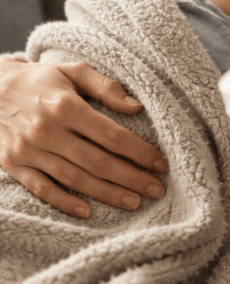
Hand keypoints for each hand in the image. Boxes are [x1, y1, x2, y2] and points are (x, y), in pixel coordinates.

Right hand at [0, 58, 167, 218]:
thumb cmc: (41, 81)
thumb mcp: (73, 71)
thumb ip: (105, 86)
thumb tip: (136, 106)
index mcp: (66, 106)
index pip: (112, 135)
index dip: (140, 152)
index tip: (161, 163)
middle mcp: (47, 130)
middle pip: (97, 162)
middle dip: (131, 178)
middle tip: (156, 190)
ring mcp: (29, 151)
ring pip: (74, 179)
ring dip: (106, 194)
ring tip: (134, 202)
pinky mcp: (15, 165)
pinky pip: (42, 189)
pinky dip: (65, 203)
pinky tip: (88, 212)